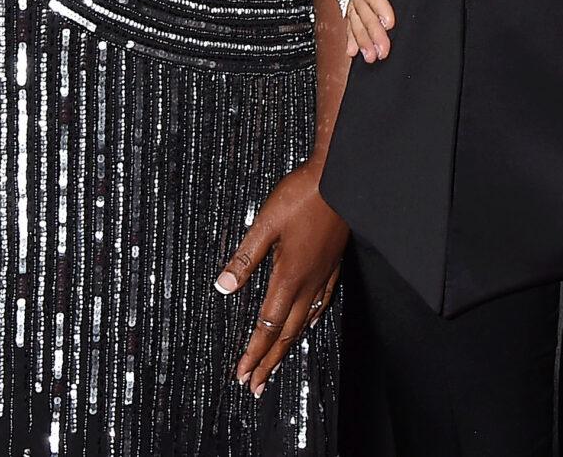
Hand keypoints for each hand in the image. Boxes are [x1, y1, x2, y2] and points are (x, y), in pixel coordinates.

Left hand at [217, 163, 347, 395]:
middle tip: (255, 386)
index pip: (267, 326)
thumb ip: (244, 257)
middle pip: (286, 333)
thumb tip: (223, 286)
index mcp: (289, 276)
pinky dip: (312, 320)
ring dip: (288, 347)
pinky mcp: (333, 264)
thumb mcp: (265, 223)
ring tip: (277, 365)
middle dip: (268, 361)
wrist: (339, 176)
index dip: (253, 352)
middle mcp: (308, 282)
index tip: (242, 374)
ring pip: (304, 322)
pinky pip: (322, 302)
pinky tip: (309, 324)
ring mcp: (323, 274)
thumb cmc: (302, 195)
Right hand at [335, 0, 393, 61]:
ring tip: (372, 57)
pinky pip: (353, 5)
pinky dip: (353, 28)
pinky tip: (354, 49)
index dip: (376, 2)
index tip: (390, 21)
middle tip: (382, 52)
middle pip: (358, 0)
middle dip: (369, 28)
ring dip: (362, 34)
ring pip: (354, 7)